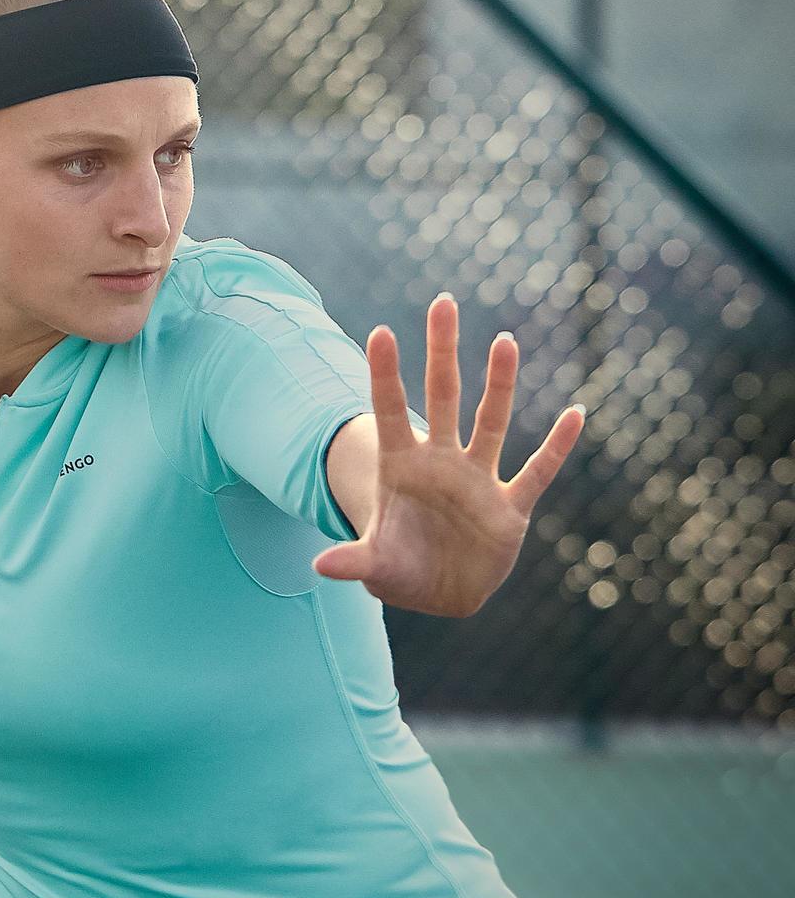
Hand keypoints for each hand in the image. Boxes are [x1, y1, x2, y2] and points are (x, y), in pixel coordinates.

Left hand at [312, 293, 585, 616]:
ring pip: (491, 422)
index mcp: (402, 468)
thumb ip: (354, 561)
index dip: (386, 374)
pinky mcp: (510, 508)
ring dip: (500, 384)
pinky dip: (556, 446)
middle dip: (442, 352)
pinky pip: (537, 470)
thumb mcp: (376, 567)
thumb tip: (321, 566)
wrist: (441, 594)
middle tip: (442, 302)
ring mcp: (477, 481)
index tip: (381, 331)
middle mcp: (440, 463)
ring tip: (504, 340)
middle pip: (442, 396)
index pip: (390, 412)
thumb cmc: (401, 570)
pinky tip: (576, 414)